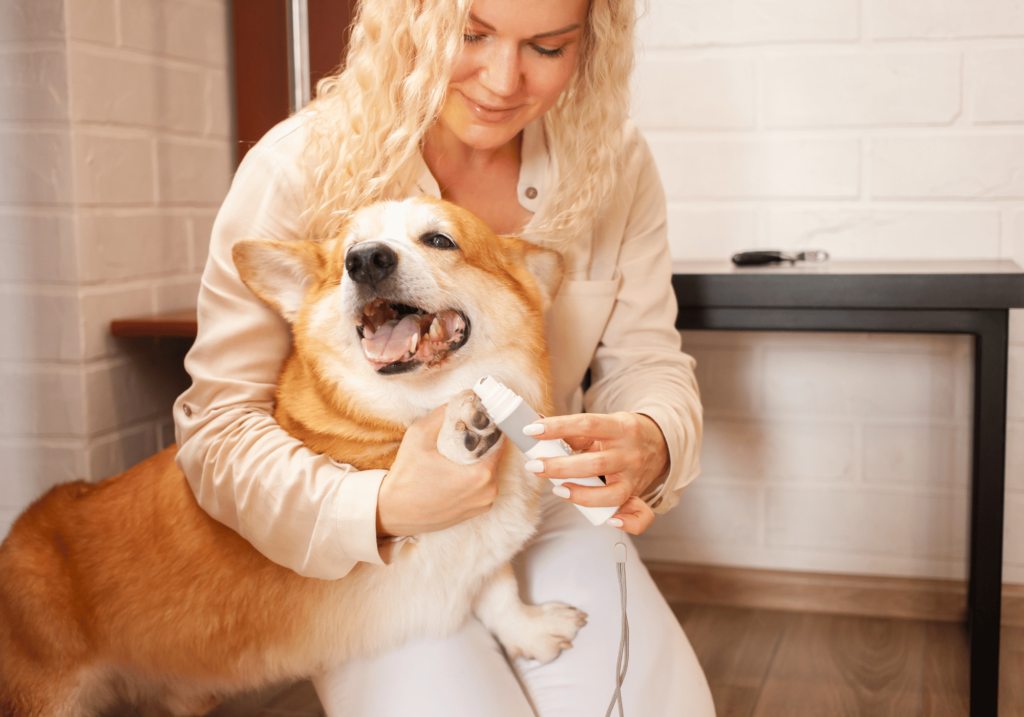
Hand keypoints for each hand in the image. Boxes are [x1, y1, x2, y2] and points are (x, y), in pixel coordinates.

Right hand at [377, 405, 504, 536]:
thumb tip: (459, 401)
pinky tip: (456, 470)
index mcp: (481, 474)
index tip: (480, 418)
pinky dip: (473, 476)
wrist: (393, 512)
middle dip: (483, 442)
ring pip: (489, 471)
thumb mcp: (419, 436)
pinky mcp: (476, 511)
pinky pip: (482, 486)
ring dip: (478, 460)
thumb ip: (442, 415)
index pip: (499, 440)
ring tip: (458, 452)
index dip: (490, 426)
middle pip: (495, 456)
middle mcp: (488, 492)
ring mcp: (483, 504)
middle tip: (466, 433)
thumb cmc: (406, 477)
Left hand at [523, 412, 667, 534]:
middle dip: (560, 467)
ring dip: (581, 495)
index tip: (532, 430)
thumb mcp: (604, 424)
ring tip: (557, 489)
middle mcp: (629, 454)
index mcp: (620, 428)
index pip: (587, 424)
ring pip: (611, 494)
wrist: (660, 443)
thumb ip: (573, 429)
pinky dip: (626, 522)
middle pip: (594, 464)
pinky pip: (641, 515)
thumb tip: (537, 422)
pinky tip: (609, 520)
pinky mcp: (638, 495)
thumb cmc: (622, 435)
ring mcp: (634, 477)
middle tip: (535, 466)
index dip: (557, 427)